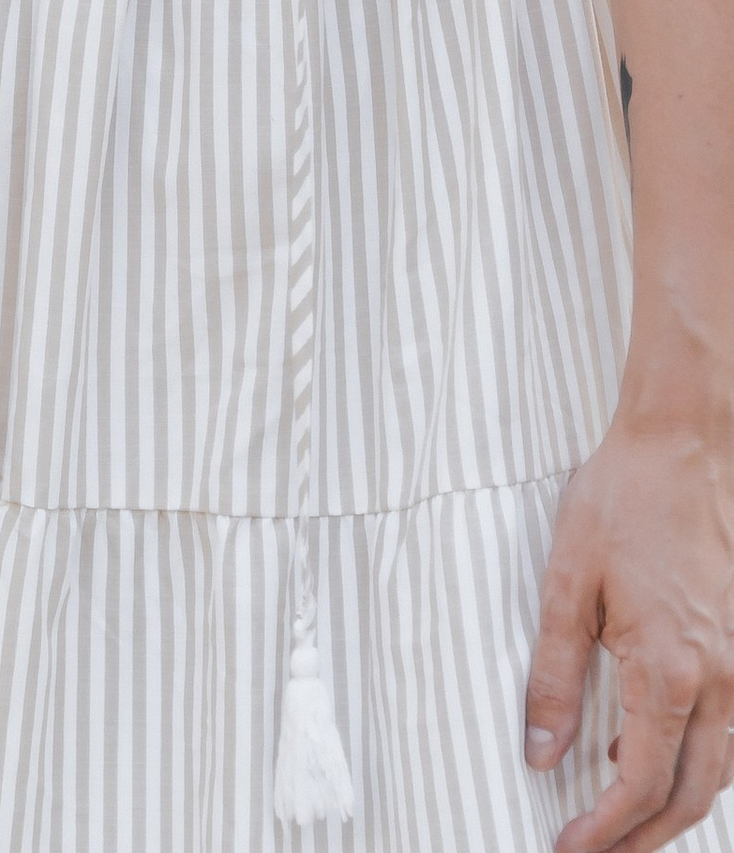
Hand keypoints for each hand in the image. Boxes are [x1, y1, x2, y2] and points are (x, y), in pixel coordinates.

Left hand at [528, 409, 733, 847]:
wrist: (685, 443)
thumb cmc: (622, 500)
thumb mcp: (567, 583)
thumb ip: (553, 674)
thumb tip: (540, 752)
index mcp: (672, 671)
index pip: (642, 784)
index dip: (605, 829)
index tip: (568, 849)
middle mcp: (720, 680)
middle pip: (694, 797)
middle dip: (644, 837)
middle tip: (595, 852)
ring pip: (720, 770)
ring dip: (674, 804)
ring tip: (618, 814)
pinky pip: (730, 731)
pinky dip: (696, 760)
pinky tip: (649, 748)